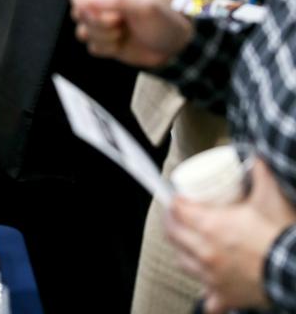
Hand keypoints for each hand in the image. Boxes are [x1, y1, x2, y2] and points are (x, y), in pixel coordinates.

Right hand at [68, 0, 192, 66]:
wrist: (180, 46)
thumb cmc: (168, 16)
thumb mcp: (145, 2)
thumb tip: (84, 3)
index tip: (90, 10)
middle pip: (77, 9)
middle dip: (94, 20)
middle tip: (117, 22)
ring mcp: (105, 21)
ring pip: (82, 29)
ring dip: (101, 35)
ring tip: (122, 33)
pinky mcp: (107, 40)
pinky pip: (91, 46)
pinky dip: (105, 48)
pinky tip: (121, 44)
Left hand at [166, 160, 295, 312]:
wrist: (295, 269)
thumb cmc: (279, 234)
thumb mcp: (269, 196)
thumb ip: (260, 172)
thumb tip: (256, 156)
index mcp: (211, 226)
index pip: (177, 210)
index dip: (174, 200)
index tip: (176, 195)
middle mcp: (205, 252)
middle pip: (174, 234)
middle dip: (172, 221)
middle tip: (177, 213)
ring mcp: (212, 276)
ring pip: (183, 262)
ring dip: (181, 249)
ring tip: (187, 240)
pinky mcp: (224, 296)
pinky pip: (207, 299)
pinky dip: (206, 291)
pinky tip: (208, 283)